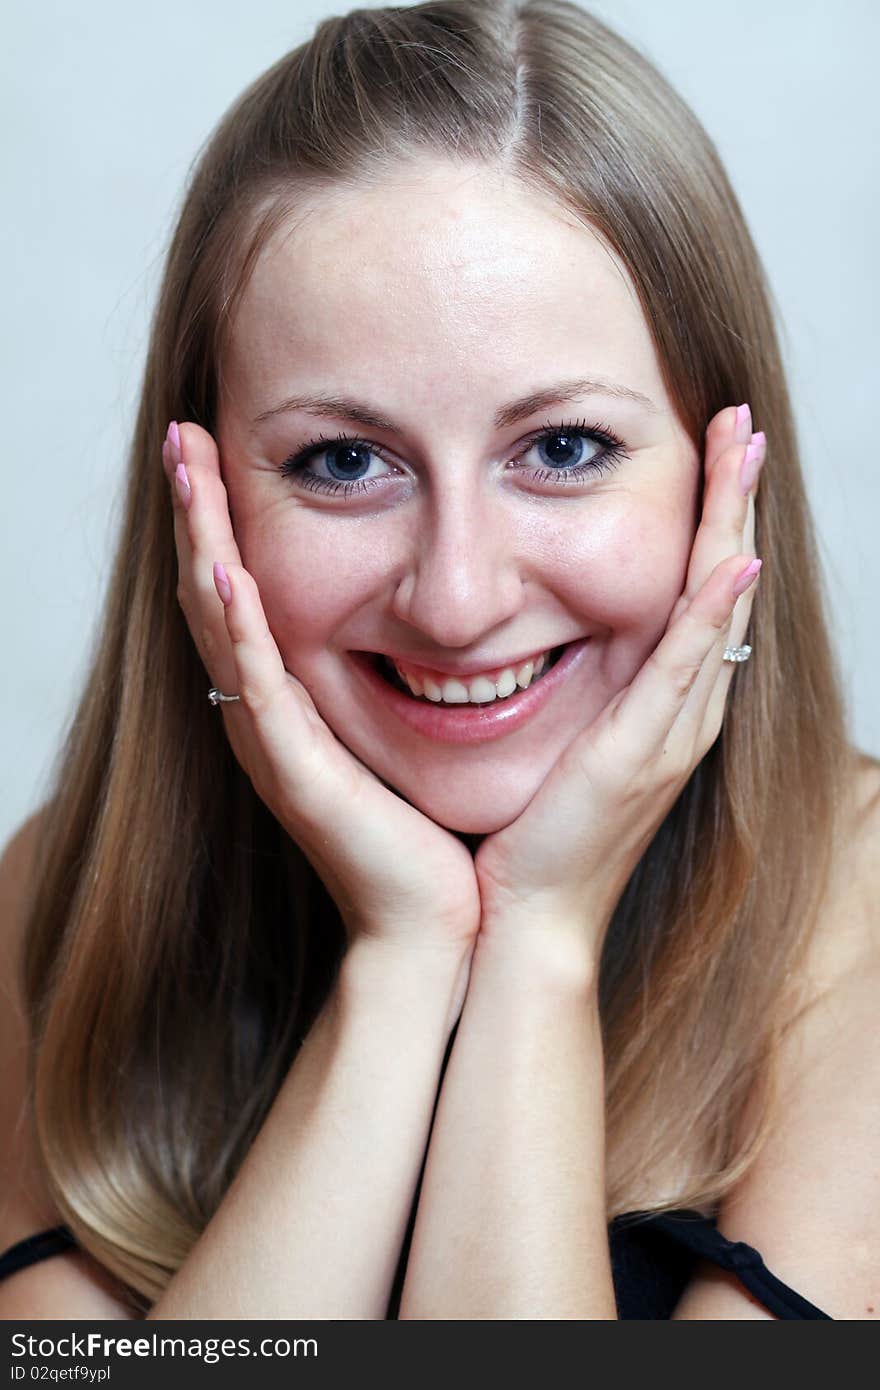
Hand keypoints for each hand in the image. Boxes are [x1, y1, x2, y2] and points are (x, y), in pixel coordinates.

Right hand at [163, 421, 481, 961]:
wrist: (436, 927)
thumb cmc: (431, 835)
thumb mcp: (411, 734)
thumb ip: (406, 674)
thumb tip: (447, 612)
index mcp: (292, 702)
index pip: (244, 591)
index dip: (223, 520)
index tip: (220, 448)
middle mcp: (266, 715)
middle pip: (212, 593)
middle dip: (195, 510)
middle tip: (183, 432)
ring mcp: (271, 742)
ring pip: (217, 624)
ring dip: (198, 541)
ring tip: (184, 465)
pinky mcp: (293, 773)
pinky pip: (255, 686)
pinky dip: (236, 626)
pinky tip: (225, 568)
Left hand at [472, 403, 764, 964]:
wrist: (526, 916)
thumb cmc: (533, 835)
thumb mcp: (559, 742)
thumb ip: (570, 688)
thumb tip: (539, 629)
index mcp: (662, 705)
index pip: (698, 592)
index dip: (711, 519)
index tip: (711, 450)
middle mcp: (683, 712)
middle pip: (723, 585)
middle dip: (734, 501)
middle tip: (742, 424)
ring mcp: (671, 732)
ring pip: (718, 608)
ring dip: (733, 525)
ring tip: (744, 451)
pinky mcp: (641, 752)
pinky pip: (688, 667)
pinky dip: (711, 611)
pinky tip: (732, 557)